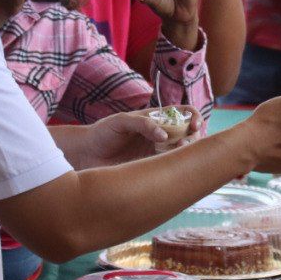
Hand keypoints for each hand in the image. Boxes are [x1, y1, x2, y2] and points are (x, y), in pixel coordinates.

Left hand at [78, 106, 205, 166]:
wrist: (86, 155)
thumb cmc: (102, 132)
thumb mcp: (120, 122)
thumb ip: (142, 124)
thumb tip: (164, 135)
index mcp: (156, 118)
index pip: (183, 113)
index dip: (194, 116)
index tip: (194, 125)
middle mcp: (161, 134)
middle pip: (188, 133)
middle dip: (193, 137)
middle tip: (184, 143)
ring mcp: (157, 151)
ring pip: (182, 151)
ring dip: (186, 152)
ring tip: (176, 153)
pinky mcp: (151, 167)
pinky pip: (169, 166)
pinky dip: (174, 166)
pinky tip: (169, 167)